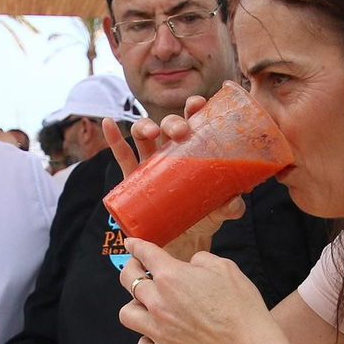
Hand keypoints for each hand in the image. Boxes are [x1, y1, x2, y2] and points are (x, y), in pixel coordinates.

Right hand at [103, 93, 245, 260]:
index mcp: (193, 150)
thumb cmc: (202, 217)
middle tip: (180, 132)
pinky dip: (113, 138)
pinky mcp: (132, 177)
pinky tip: (107, 122)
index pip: (194, 122)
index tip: (197, 103)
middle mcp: (171, 150)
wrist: (181, 240)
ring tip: (151, 132)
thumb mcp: (219, 212)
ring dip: (145, 126)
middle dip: (172, 122)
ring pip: (143, 135)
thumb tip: (236, 203)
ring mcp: (150, 162)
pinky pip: (121, 154)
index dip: (194, 108)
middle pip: (168, 125)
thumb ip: (229, 207)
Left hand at [117, 237, 289, 343]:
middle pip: (128, 280)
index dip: (136, 245)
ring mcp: (159, 331)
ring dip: (134, 305)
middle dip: (131, 268)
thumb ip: (200, 260)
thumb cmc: (242, 306)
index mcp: (172, 277)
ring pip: (127, 314)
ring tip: (146, 303)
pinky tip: (154, 336)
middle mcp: (159, 303)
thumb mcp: (226, 267)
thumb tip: (190, 265)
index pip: (144, 253)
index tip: (132, 244)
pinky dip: (143, 343)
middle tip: (138, 268)